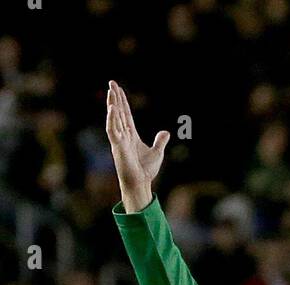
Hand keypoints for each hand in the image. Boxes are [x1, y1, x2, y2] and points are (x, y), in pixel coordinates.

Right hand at [105, 80, 169, 212]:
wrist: (141, 183)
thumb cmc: (145, 170)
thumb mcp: (157, 153)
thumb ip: (160, 141)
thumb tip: (166, 132)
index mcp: (131, 135)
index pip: (126, 114)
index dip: (122, 101)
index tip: (118, 89)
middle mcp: (123, 135)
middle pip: (118, 112)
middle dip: (115, 98)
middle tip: (111, 83)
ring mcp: (119, 140)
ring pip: (114, 118)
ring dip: (112, 104)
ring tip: (110, 91)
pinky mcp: (117, 146)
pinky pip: (112, 130)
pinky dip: (112, 119)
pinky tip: (112, 108)